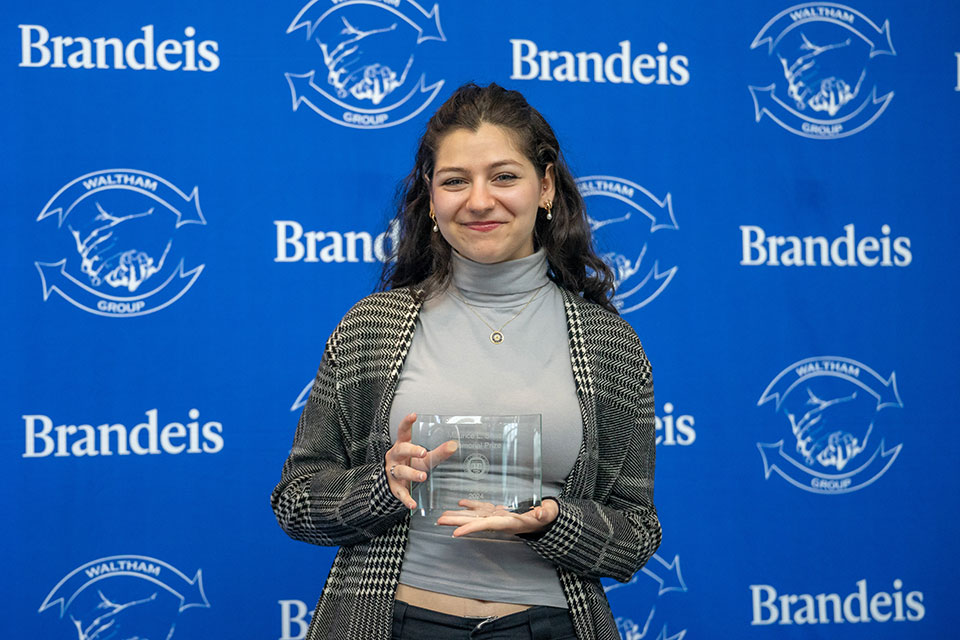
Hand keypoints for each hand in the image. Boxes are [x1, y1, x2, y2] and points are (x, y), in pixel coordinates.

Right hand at [385, 413, 457, 509]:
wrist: (394, 482)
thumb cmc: (411, 464)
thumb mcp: (424, 458)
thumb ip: (439, 452)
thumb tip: (455, 445)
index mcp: (402, 446)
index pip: (403, 432)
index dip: (407, 423)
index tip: (414, 415)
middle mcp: (395, 457)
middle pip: (401, 450)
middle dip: (411, 450)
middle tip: (423, 452)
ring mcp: (393, 472)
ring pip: (401, 471)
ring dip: (412, 474)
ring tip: (423, 477)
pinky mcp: (394, 487)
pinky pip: (400, 493)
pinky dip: (407, 499)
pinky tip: (413, 504)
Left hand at [436, 499, 558, 537]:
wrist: (546, 520)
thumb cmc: (548, 517)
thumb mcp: (549, 514)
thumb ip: (545, 513)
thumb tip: (540, 512)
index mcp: (509, 523)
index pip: (486, 526)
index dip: (470, 528)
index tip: (455, 533)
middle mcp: (499, 521)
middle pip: (475, 522)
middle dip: (457, 522)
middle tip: (439, 521)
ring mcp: (498, 516)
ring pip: (475, 515)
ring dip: (459, 515)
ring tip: (442, 516)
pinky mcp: (499, 511)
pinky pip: (483, 508)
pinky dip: (471, 505)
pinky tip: (461, 502)